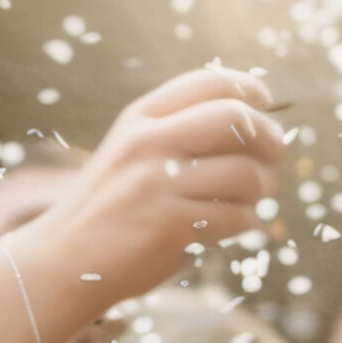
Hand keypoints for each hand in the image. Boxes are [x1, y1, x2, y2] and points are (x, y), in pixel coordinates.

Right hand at [6, 67, 281, 313]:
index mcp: (140, 119)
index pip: (208, 82)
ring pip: (245, 173)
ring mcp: (158, 184)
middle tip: (277, 155)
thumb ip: (181, 134)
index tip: (265, 102)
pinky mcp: (171, 226)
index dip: (247, 87)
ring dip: (263, 188)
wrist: (64, 260)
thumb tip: (259, 126)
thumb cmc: (112, 207)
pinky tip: (239, 225)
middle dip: (269, 137)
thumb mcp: (133, 154)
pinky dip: (249, 222)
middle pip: (235, 118)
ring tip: (255, 197)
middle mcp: (148, 144)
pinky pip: (238, 217)